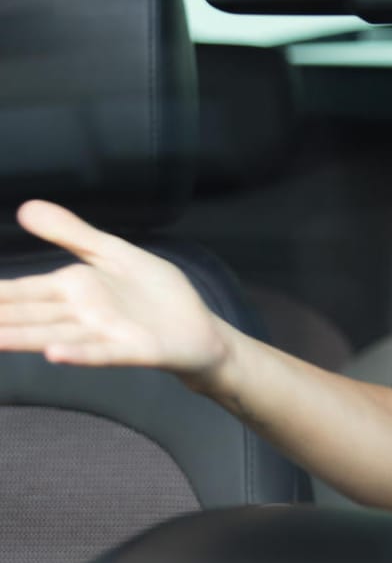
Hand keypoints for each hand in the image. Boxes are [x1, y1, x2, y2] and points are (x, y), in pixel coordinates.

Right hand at [0, 200, 229, 378]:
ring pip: (54, 335)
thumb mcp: (112, 254)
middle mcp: (80, 314)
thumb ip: (71, 233)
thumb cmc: (156, 296)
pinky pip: (101, 353)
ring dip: (22, 338)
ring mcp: (104, 334)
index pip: (20, 291)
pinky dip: (79, 354)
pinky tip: (54, 354)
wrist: (201, 330)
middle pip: (28, 315)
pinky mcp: (133, 350)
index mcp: (72, 290)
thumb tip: (26, 208)